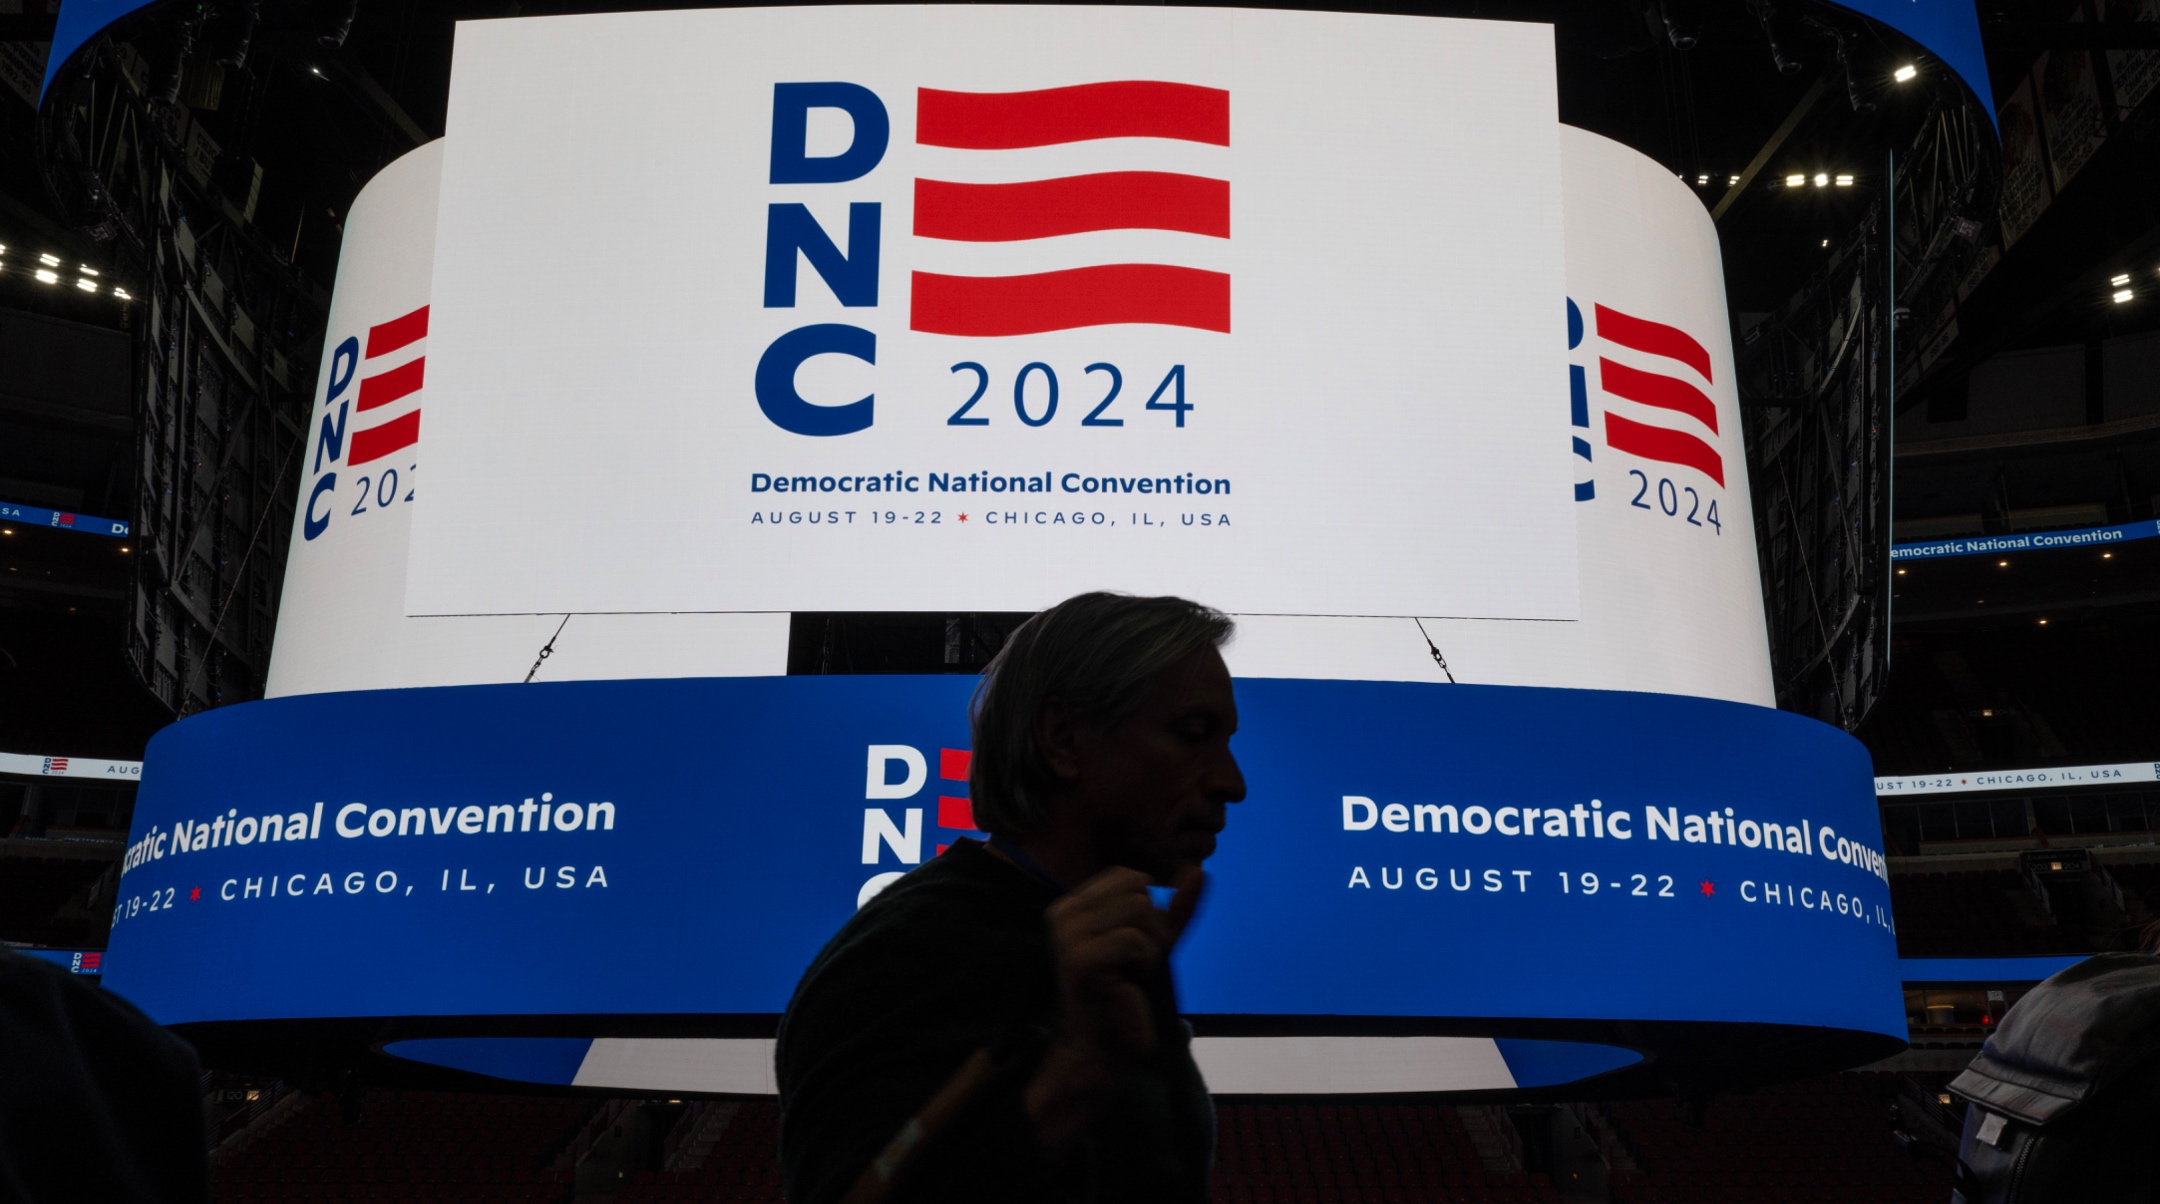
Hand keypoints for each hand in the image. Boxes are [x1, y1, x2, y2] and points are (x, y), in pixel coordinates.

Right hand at [1025, 865, 1203, 1151]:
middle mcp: (1063, 913)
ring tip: (1129, 974)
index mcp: (1072, 903)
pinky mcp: (1079, 960)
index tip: (1132, 949)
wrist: (1105, 1046)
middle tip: (1131, 965)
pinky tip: (1127, 985)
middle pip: (1138, 890)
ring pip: (1140, 910)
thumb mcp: (1159, 940)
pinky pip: (1137, 941)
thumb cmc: (1129, 992)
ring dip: (1149, 948)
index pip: (1130, 876)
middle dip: (1150, 929)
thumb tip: (1200, 870)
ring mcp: (1068, 935)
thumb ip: (1177, 906)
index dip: (1148, 911)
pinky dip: (1145, 964)